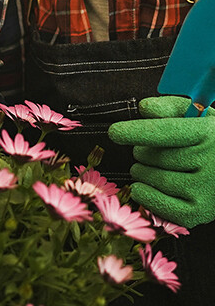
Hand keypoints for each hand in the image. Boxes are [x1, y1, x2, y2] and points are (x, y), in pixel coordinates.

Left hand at [108, 95, 214, 227]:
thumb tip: (144, 108)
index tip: (114, 132)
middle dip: (141, 152)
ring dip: (139, 171)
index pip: (167, 132)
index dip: (137, 132)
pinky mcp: (202, 212)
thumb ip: (169, 107)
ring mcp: (208, 190)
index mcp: (208, 133)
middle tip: (145, 151)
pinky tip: (141, 186)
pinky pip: (161, 205)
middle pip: (155, 156)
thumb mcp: (196, 115)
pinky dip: (144, 195)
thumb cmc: (208, 138)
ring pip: (155, 179)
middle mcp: (212, 162)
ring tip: (146, 166)